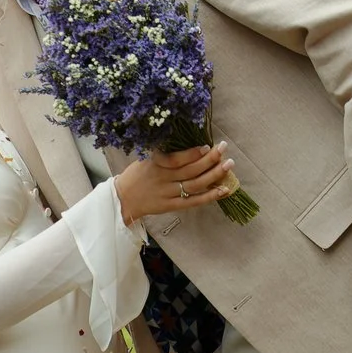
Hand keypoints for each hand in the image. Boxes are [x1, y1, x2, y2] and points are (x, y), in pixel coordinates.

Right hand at [113, 142, 238, 226]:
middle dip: (209, 159)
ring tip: (228, 165)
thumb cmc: (136, 176)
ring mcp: (168, 194)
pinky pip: (193, 202)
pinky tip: (223, 190)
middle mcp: (163, 179)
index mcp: (155, 165)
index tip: (207, 146)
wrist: (122, 200)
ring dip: (214, 175)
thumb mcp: (145, 160)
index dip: (192, 153)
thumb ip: (164, 156)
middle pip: (190, 171)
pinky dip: (209, 196)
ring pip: (195, 185)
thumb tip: (190, 148)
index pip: (176, 160)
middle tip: (224, 149)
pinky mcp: (171, 206)